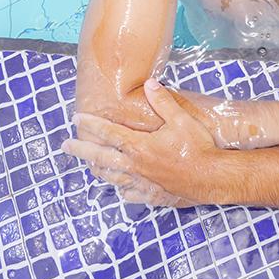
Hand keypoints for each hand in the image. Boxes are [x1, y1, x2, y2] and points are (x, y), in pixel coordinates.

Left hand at [62, 79, 222, 203]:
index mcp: (140, 146)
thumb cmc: (198, 147)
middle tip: (65, 146)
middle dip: (82, 149)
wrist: (212, 177)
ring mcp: (142, 183)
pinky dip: (121, 190)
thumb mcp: (182, 120)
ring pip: (112, 177)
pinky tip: (119, 189)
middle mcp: (136, 166)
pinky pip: (130, 194)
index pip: (109, 133)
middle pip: (101, 157)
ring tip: (88, 165)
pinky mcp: (152, 195)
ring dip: (98, 169)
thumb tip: (149, 83)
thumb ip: (163, 102)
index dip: (91, 124)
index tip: (76, 118)